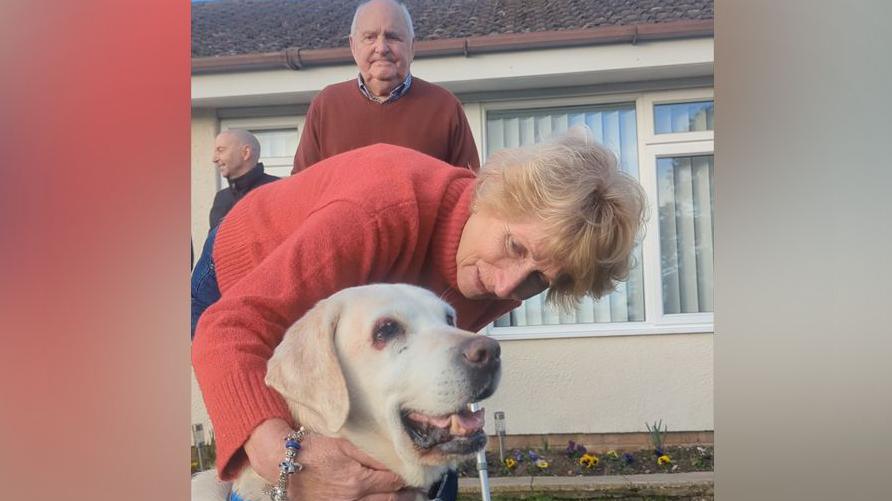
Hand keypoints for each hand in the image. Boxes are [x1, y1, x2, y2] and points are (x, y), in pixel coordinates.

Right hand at [244, 418, 421, 499]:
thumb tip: (393, 455)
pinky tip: (381, 498)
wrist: (283, 463)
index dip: (406, 474)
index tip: (416, 469)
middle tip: (419, 488)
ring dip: (393, 500)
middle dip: (405, 493)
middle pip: (389, 499)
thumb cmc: (313, 449)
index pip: (392, 480)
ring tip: (408, 496)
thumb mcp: (343, 443)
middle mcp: (354, 498)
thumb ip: (369, 451)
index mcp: (359, 480)